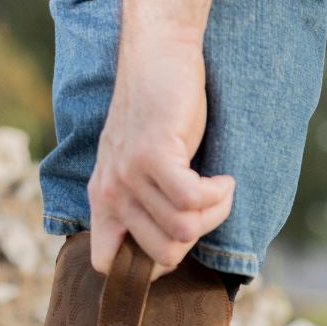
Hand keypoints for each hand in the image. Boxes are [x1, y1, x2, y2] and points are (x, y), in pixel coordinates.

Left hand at [88, 36, 234, 277]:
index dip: (146, 268)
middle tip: (208, 207)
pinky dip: (218, 196)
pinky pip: (191, 201)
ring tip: (219, 189)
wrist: (158, 57)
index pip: (105, 264)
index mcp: (104, 202)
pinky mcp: (152, 155)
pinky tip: (223, 180)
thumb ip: (145, 206)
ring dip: (214, 213)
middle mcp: (111, 193)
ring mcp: (129, 174)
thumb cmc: (159, 115)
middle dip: (197, 236)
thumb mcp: (141, 169)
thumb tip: (173, 250)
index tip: (177, 241)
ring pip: (182, 229)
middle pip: (163, 255)